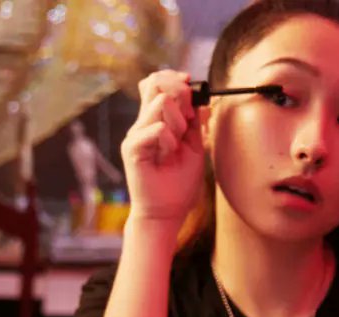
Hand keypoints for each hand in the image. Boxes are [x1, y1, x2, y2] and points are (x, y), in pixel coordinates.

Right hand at [120, 69, 204, 227]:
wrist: (166, 214)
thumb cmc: (179, 186)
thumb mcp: (194, 150)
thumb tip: (204, 102)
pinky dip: (170, 140)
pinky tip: (167, 156)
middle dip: (181, 95)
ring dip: (178, 122)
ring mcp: (136, 134)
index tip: (193, 91)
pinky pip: (158, 129)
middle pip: (156, 83)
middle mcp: (142, 123)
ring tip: (176, 146)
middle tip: (188, 121)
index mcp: (155, 120)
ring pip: (161, 103)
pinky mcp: (133, 148)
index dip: (176, 80)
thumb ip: (195, 126)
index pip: (157, 82)